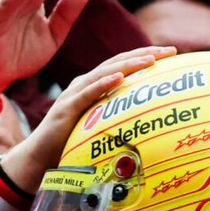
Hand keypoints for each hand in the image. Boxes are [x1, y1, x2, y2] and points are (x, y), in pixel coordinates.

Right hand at [0, 45, 176, 189]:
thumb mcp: (100, 129)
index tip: (172, 54)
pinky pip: (87, 94)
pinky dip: (103, 84)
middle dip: (145, 54)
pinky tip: (120, 77)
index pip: (123, 65)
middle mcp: (84, 85)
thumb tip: (149, 127)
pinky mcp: (65, 109)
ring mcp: (73, 95)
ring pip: (104, 73)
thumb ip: (117, 121)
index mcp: (93, 87)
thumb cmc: (70, 146)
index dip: (146, 56)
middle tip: (171, 51)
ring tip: (151, 59)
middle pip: (118, 63)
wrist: (38, 159)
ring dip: (129, 64)